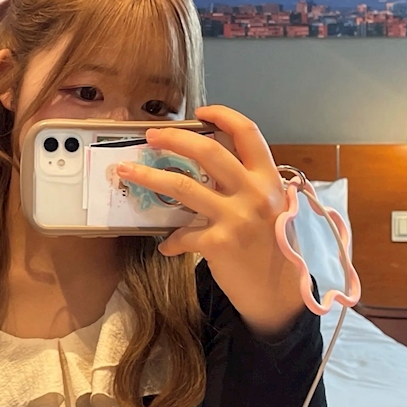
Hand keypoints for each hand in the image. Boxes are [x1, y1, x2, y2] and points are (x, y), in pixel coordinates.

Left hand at [115, 105, 305, 336]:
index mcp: (268, 179)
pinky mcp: (219, 244)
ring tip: (126, 171)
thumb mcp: (270, 207)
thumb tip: (205, 164)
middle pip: (208, 151)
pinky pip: (182, 234)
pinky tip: (165, 245)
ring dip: (148, 176)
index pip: (248, 133)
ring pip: (182, 185)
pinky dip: (171, 240)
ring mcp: (236, 218)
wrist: (280, 294)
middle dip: (174, 138)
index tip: (200, 112)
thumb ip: (244, 185)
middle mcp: (254, 193)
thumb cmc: (273, 246)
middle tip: (151, 135)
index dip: (223, 115)